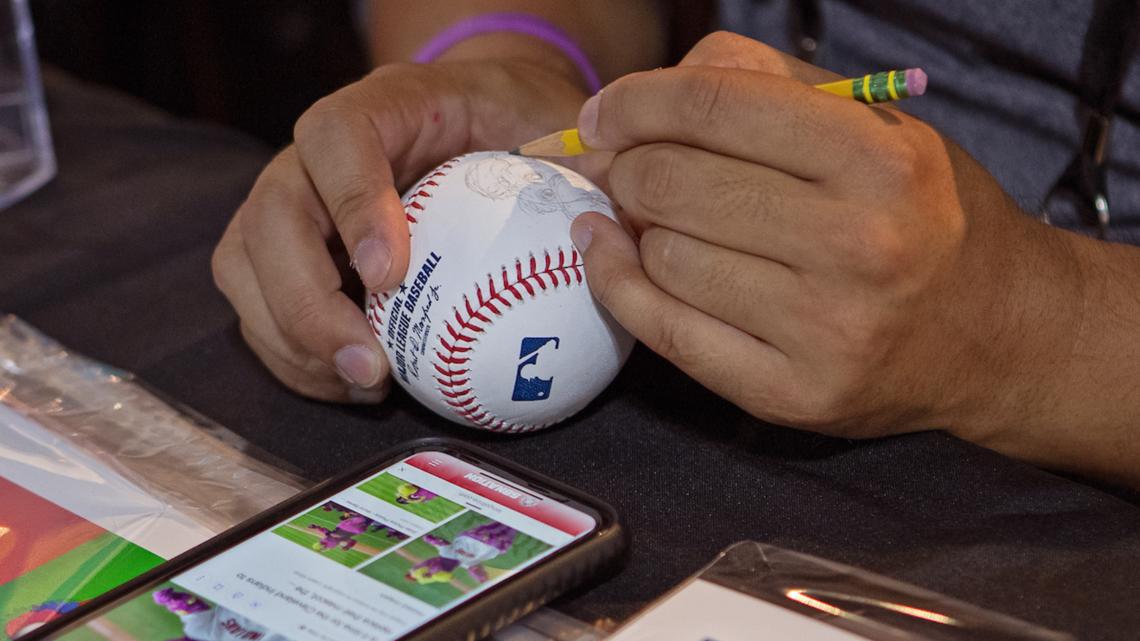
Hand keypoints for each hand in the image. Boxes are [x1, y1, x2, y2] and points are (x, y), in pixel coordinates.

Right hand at [212, 60, 587, 401]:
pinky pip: (263, 306)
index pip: (338, 138)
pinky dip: (300, 356)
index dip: (351, 203)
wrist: (480, 123)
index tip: (389, 274)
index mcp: (383, 107)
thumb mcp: (559, 129)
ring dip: (293, 342)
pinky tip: (361, 384)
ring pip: (245, 266)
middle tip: (370, 366)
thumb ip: (581, 169)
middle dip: (304, 303)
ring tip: (365, 385)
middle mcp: (317, 152)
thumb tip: (613, 238)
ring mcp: (293, 201)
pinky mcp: (287, 251)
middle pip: (270, 216)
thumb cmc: (520, 127)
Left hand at [570, 33, 1084, 441]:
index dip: (635, 103)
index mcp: (881, 159)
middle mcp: (858, 244)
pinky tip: (609, 252)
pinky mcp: (791, 394)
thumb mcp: (875, 123)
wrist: (998, 335)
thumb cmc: (922, 214)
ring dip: (633, 228)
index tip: (603, 115)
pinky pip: (666, 332)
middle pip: (673, 184)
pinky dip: (618, 285)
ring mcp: (824, 330)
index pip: (715, 106)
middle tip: (621, 166)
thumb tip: (639, 101)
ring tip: (647, 216)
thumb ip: (763, 85)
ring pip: (664, 257)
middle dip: (625, 166)